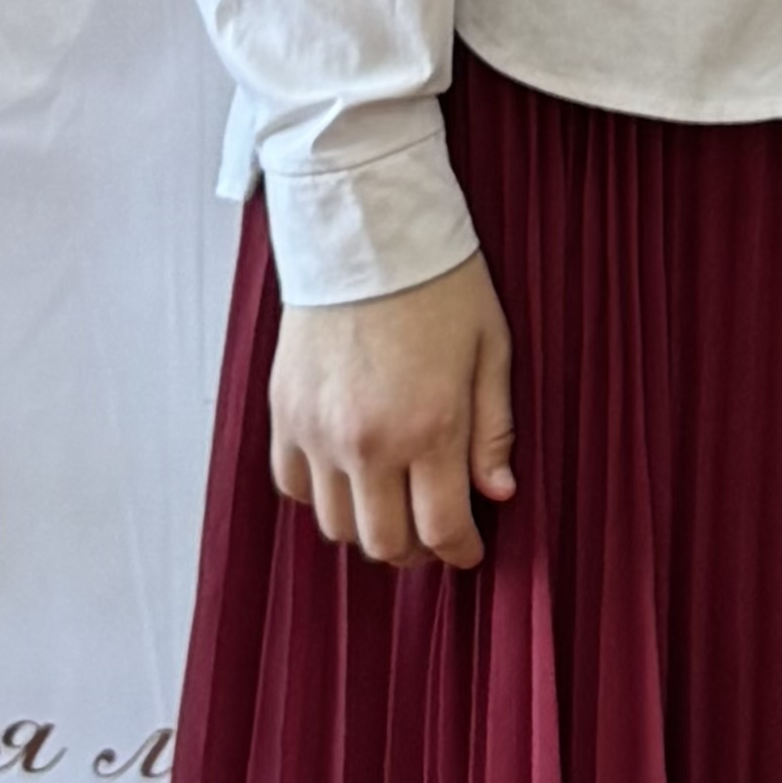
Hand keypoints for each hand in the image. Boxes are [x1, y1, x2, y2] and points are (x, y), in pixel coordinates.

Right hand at [269, 252, 514, 572]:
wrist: (365, 229)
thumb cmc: (441, 283)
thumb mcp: (490, 349)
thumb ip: (493, 429)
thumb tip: (498, 493)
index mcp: (428, 427)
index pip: (441, 529)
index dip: (461, 552)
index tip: (472, 551)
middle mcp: (366, 441)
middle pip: (383, 543)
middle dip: (415, 551)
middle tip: (434, 535)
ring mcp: (316, 431)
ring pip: (335, 524)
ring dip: (367, 527)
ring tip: (393, 505)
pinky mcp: (283, 413)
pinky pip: (293, 485)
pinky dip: (321, 495)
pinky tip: (348, 477)